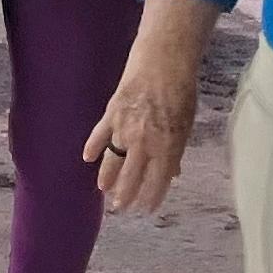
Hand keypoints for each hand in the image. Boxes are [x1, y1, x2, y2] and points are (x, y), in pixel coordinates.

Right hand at [82, 63, 196, 212]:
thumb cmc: (181, 92)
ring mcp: (125, 129)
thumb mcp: (185, 125)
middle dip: (125, 195)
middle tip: (120, 207)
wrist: (163, 62)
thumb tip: (172, 171)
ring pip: (113, 160)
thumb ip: (176, 151)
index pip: (157, 182)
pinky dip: (93, 147)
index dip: (151, 198)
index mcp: (166, 148)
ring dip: (107, 177)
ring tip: (103, 190)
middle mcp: (144, 143)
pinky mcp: (112, 113)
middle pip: (131, 177)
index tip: (146, 209)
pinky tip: (87, 157)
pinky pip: (100, 135)